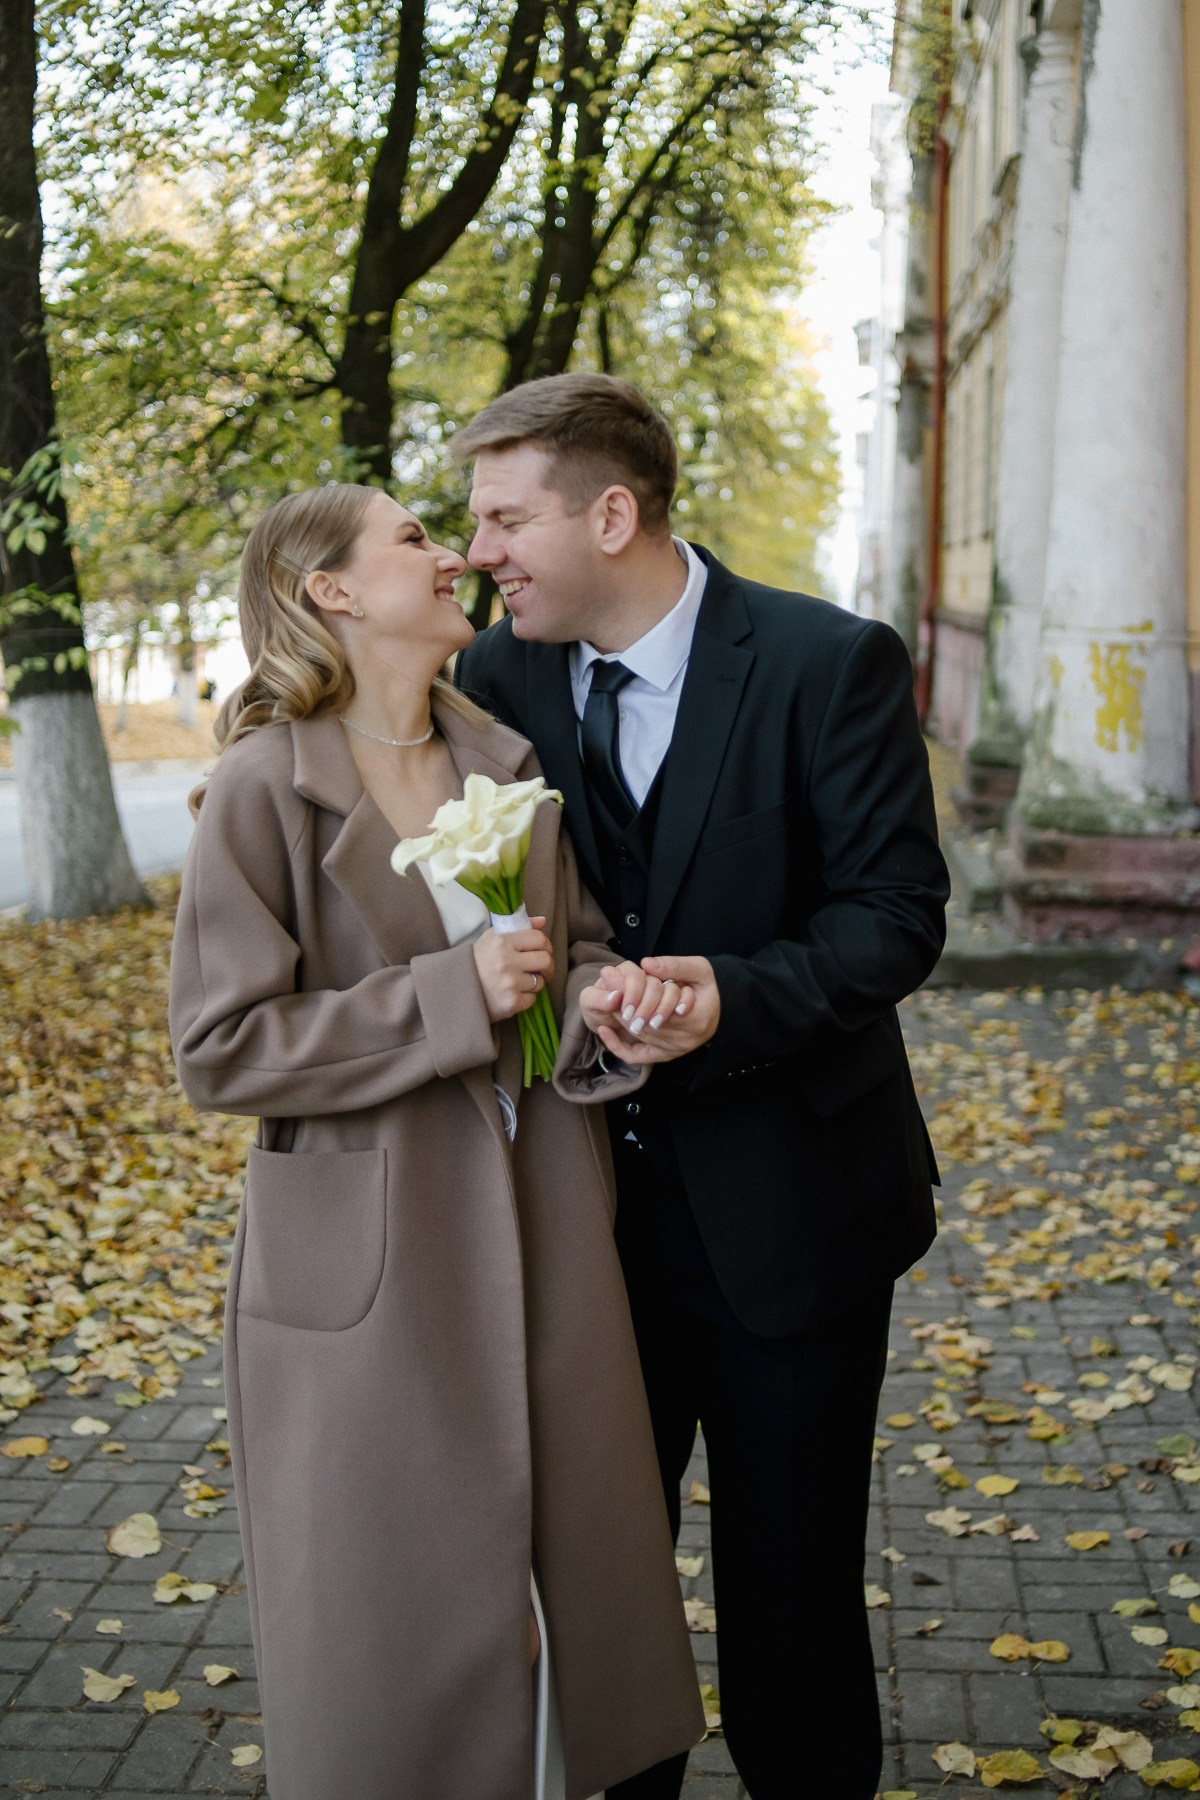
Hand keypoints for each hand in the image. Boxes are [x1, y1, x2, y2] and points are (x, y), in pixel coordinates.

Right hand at [472, 917, 553, 1022]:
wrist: (458, 989)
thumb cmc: (478, 961)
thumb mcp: (492, 938)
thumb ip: (519, 927)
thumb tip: (543, 921)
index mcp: (502, 941)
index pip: (539, 938)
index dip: (546, 945)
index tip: (542, 950)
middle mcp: (506, 961)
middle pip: (546, 960)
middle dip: (547, 965)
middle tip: (541, 969)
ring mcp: (509, 983)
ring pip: (540, 981)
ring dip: (535, 982)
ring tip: (521, 981)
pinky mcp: (511, 1002)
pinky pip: (532, 999)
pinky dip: (526, 997)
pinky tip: (514, 994)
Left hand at [582, 957, 718, 1065]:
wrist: (718, 1010)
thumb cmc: (707, 988)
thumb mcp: (700, 969)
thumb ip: (675, 965)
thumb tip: (646, 964)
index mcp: (697, 1019)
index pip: (657, 1008)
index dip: (634, 996)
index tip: (618, 982)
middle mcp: (685, 1040)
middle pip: (646, 1024)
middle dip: (625, 1007)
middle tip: (609, 990)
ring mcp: (674, 1051)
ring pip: (639, 1036)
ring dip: (621, 1019)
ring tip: (610, 1002)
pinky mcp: (666, 1056)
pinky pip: (637, 1056)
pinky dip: (618, 1046)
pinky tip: (604, 1031)